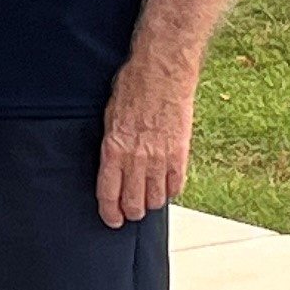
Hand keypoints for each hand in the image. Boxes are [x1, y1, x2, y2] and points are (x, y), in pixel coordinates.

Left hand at [96, 54, 197, 227]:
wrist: (162, 70)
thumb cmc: (134, 85)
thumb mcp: (110, 116)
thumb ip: (113, 144)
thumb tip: (113, 163)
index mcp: (113, 148)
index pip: (109, 194)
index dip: (110, 213)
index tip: (112, 220)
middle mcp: (136, 158)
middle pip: (133, 203)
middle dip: (131, 212)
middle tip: (131, 212)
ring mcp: (160, 157)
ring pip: (155, 199)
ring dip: (150, 203)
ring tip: (148, 199)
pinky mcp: (179, 153)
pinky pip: (175, 185)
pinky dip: (170, 190)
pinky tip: (166, 187)